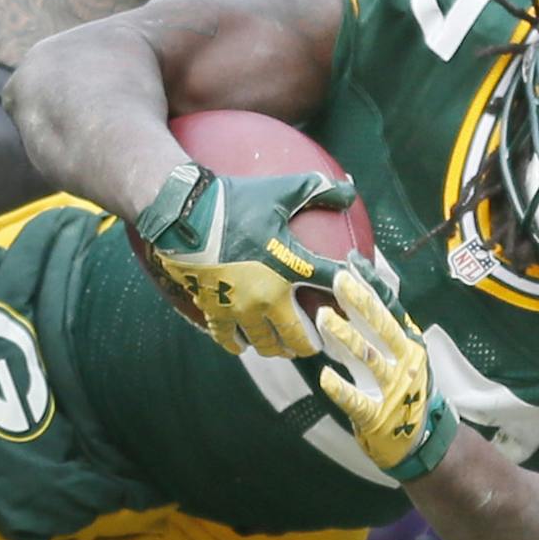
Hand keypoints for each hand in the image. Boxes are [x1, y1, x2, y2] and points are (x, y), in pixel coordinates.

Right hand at [133, 165, 355, 357]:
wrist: (185, 215)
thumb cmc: (235, 202)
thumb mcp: (280, 191)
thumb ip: (316, 190)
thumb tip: (349, 190)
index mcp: (291, 267)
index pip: (331, 283)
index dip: (348, 292)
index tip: (353, 301)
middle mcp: (269, 296)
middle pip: (298, 335)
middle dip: (310, 343)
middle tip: (316, 343)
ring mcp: (240, 308)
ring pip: (265, 344)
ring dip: (278, 349)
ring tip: (283, 348)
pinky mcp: (215, 310)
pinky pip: (228, 338)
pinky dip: (238, 345)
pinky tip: (242, 345)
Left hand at [316, 260, 457, 481]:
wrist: (423, 441)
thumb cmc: (406, 394)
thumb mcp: (399, 360)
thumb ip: (376, 336)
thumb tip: (352, 300)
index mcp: (410, 347)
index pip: (390, 310)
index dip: (372, 287)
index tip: (354, 263)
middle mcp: (406, 364)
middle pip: (382, 327)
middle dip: (361, 302)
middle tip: (338, 279)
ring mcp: (394, 391)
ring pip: (369, 358)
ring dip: (347, 337)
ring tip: (324, 318)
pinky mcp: (379, 417)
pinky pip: (358, 401)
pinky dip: (342, 389)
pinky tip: (324, 378)